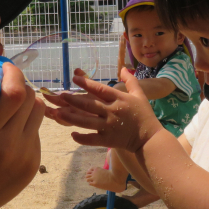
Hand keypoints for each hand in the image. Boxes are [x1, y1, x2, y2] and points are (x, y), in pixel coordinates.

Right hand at [0, 60, 44, 208]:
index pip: (14, 92)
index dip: (12, 74)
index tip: (3, 70)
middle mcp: (10, 144)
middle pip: (31, 99)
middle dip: (19, 86)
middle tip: (4, 87)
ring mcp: (25, 156)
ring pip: (38, 114)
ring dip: (25, 104)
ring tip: (6, 111)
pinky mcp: (33, 164)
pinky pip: (36, 133)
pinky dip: (25, 126)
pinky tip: (7, 135)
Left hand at [45, 68, 163, 151]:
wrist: (149, 139)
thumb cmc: (144, 115)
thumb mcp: (140, 95)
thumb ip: (130, 81)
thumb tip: (123, 67)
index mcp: (119, 99)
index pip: (100, 89)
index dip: (87, 83)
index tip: (74, 79)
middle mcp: (112, 112)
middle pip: (90, 105)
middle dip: (74, 100)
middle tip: (61, 95)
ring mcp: (109, 127)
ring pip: (86, 122)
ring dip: (71, 118)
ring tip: (58, 113)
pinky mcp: (108, 140)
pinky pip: (91, 139)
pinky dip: (81, 138)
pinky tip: (72, 135)